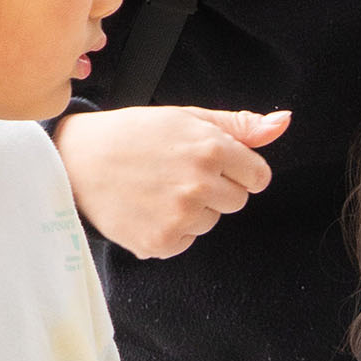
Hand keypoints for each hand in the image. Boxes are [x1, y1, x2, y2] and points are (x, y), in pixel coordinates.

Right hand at [53, 104, 289, 259]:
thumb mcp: (187, 118)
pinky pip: (186, 241)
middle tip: (177, 173)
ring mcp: (181, 217)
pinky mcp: (162, 243)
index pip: (258, 176)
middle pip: (238, 201)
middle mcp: (200, 184)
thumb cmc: (133, 134)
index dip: (238, 169)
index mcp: (211, 149)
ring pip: (211, 221)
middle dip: (217, 188)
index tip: (213, 164)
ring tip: (158, 188)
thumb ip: (240, 125)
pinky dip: (171, 230)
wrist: (77, 160)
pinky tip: (147, 207)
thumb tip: (283, 122)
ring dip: (193, 210)